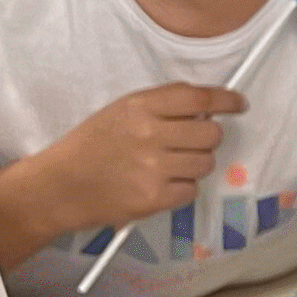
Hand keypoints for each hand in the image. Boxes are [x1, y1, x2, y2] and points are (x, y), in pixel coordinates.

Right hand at [41, 82, 245, 230]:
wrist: (58, 186)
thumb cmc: (90, 146)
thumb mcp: (120, 112)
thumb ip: (161, 107)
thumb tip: (206, 112)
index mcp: (140, 106)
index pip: (198, 99)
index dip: (225, 101)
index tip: (238, 104)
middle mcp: (149, 134)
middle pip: (211, 134)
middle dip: (208, 139)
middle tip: (190, 143)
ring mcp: (153, 168)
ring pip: (206, 164)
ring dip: (195, 164)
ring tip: (168, 165)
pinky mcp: (154, 197)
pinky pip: (191, 190)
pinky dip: (181, 188)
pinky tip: (159, 183)